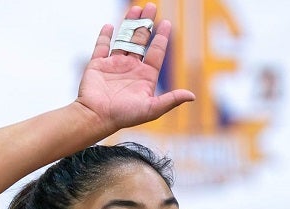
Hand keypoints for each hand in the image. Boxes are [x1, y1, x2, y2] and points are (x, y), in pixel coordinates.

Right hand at [78, 3, 195, 133]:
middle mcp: (131, 68)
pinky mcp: (97, 65)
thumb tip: (192, 96)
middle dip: (146, 24)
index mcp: (145, 77)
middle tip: (152, 7)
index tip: (167, 23)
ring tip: (136, 8)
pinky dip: (104, 36)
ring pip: (124, 39)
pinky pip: (101, 47)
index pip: (156, 52)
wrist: (96, 117)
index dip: (162, 37)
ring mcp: (114, 65)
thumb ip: (171, 100)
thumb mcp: (152, 109)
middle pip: (141, 41)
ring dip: (130, 23)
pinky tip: (109, 25)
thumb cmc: (124, 116)